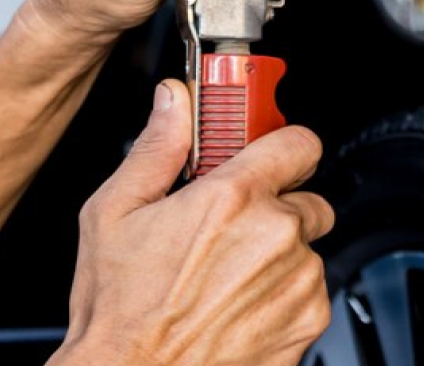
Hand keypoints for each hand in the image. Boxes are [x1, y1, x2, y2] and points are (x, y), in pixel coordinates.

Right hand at [51, 80, 333, 365]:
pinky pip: (309, 292)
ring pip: (306, 249)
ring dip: (277, 256)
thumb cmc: (118, 313)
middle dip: (274, 209)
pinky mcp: (308, 322)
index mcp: (232, 199)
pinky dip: (282, 297)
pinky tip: (236, 307)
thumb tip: (173, 102)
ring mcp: (298, 282)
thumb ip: (158, 148)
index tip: (269, 154)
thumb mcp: (114, 215)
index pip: (300, 143)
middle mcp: (275, 237)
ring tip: (223, 278)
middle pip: (306, 199)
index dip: (282, 147)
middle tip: (228, 231)